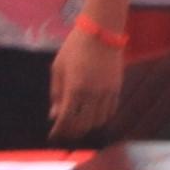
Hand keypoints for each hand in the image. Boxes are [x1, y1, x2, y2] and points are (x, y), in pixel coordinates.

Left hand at [48, 21, 127, 141]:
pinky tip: (92, 117)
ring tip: (78, 126)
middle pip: (82, 125)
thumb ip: (56, 93)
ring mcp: (106, 92)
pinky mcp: (116, 89)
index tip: (53, 137)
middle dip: (71, 133)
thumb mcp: (58, 68)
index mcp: (74, 88)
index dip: (58, 132)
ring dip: (86, 127)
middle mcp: (92, 94)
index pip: (66, 120)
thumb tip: (54, 116)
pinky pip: (110, 112)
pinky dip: (100, 119)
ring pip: (98, 122)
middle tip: (64, 134)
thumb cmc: (75, 48)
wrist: (101, 32)